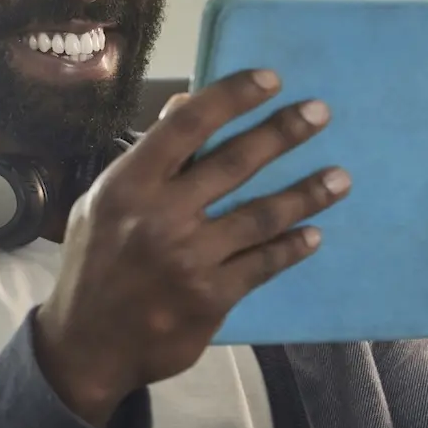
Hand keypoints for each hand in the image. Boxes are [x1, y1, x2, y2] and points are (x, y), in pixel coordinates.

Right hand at [34, 69, 351, 425]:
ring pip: (262, 216)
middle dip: (282, 133)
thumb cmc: (95, 265)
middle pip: (234, 162)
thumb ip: (146, 159)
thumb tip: (185, 104)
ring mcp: (189, 259)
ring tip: (340, 178)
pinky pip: (263, 264)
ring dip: (307, 194)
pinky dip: (292, 248)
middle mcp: (160, 216)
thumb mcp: (102, 204)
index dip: (232, 97)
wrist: (87, 346)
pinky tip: (313, 234)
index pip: (188, 125)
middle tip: (320, 113)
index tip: (270, 80)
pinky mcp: (211, 298)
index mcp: (128, 185)